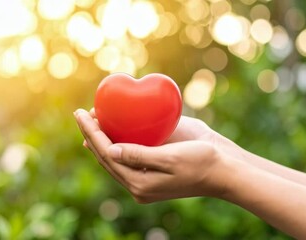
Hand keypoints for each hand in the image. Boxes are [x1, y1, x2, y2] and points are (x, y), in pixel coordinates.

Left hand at [74, 108, 232, 202]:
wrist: (225, 170)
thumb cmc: (203, 163)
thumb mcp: (172, 159)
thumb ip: (139, 155)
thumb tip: (109, 151)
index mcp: (140, 183)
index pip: (107, 155)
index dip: (91, 133)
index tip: (80, 113)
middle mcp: (138, 182)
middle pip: (106, 157)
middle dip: (91, 135)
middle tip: (81, 114)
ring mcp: (145, 177)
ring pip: (114, 158)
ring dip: (101, 139)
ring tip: (90, 119)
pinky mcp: (153, 169)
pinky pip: (127, 154)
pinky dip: (116, 141)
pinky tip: (111, 128)